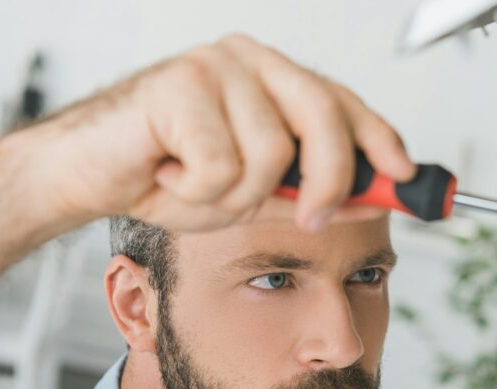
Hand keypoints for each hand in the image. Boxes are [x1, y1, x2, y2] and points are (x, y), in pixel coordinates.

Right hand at [33, 34, 414, 231]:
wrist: (89, 174)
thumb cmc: (169, 175)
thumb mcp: (255, 193)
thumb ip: (310, 191)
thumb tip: (373, 197)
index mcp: (272, 78)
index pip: (343, 102)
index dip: (380, 140)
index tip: (407, 174)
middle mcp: (251, 60)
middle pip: (325, 118)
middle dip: (329, 182)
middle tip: (309, 220)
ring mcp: (216, 66)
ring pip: (270, 155)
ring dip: (235, 196)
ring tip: (195, 184)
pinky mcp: (179, 83)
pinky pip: (222, 165)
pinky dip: (196, 191)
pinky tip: (168, 174)